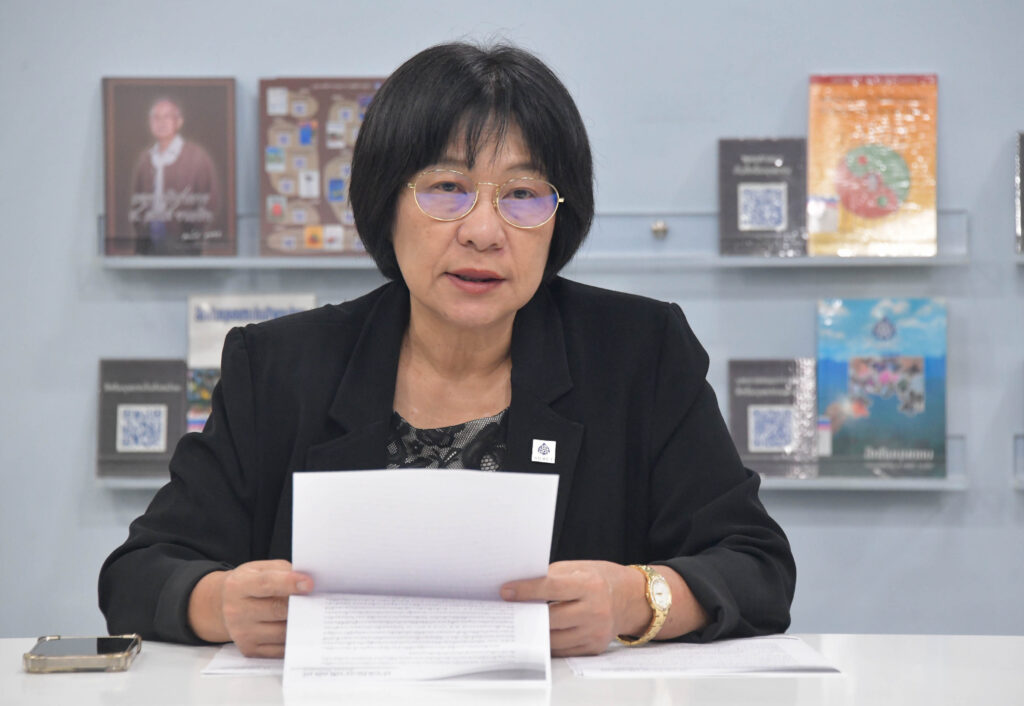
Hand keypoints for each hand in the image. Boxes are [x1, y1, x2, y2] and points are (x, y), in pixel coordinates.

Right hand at [188, 559, 312, 657]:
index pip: (266, 584)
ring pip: (282, 632)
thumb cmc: (251, 583)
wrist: (225, 605)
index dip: (289, 583)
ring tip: (316, 615)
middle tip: (321, 600)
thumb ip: (284, 572)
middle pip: (276, 610)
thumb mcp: (261, 569)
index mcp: (238, 586)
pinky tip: (305, 630)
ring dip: (302, 624)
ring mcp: (242, 633)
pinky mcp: (249, 650)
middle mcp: (236, 611)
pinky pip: (280, 649)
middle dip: (301, 605)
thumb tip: (310, 584)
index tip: (310, 584)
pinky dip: (295, 640)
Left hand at [500, 560, 645, 656]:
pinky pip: (563, 649)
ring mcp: (595, 632)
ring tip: (519, 621)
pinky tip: (537, 633)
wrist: (631, 599)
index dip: (526, 590)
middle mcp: (595, 610)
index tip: (505, 591)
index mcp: (590, 585)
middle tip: (507, 610)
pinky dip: (549, 641)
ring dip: (534, 631)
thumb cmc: (601, 579)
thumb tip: (521, 585)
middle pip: (550, 617)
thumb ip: (552, 576)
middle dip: (526, 614)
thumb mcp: (579, 568)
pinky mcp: (594, 647)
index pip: (551, 587)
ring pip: (554, 637)